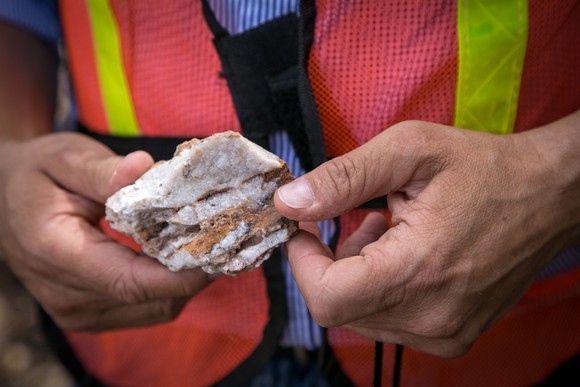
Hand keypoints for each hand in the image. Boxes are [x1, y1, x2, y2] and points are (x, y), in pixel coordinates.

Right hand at [0, 133, 210, 330]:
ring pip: (155, 310)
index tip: (220, 251)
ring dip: (186, 283)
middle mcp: (66, 294)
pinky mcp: (92, 313)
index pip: (130, 280)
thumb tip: (144, 169)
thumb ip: (102, 170)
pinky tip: (184, 259)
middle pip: (150, 299)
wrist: (7, 200)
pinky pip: (146, 309)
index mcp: (55, 253)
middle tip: (227, 241)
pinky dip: (171, 288)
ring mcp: (77, 311)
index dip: (181, 273)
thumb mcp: (64, 158)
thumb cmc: (39, 174)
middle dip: (194, 275)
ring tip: (210, 247)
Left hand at [275, 117, 579, 357]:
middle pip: (339, 307)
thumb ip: (343, 179)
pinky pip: (388, 319)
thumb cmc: (484, 168)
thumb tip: (289, 203)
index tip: (304, 227)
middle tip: (352, 218)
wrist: (548, 196)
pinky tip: (402, 250)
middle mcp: (432, 315)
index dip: (301, 260)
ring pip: (359, 315)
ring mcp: (444, 332)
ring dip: (356, 272)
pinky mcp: (451, 335)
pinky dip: (379, 287)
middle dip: (328, 260)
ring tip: (385, 228)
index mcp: (419, 270)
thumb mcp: (409, 152)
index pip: (326, 297)